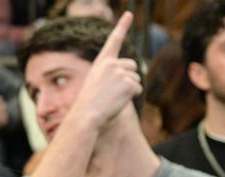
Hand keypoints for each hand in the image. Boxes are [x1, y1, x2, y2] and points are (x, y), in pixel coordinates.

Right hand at [67, 12, 141, 132]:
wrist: (86, 115)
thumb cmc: (88, 104)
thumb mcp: (96, 84)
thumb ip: (111, 76)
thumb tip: (131, 79)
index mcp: (102, 62)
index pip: (114, 40)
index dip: (122, 26)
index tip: (129, 14)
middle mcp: (112, 63)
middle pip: (133, 66)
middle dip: (129, 77)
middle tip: (114, 92)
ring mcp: (121, 73)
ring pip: (136, 78)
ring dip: (129, 89)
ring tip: (113, 98)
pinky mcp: (129, 84)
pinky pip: (138, 89)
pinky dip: (131, 97)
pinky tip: (118, 101)